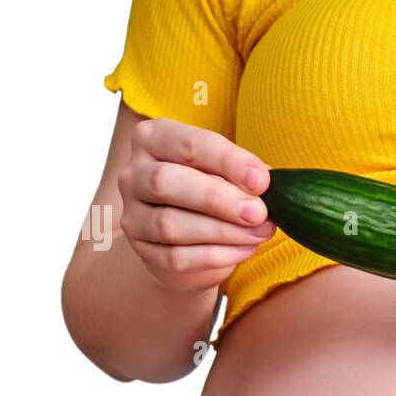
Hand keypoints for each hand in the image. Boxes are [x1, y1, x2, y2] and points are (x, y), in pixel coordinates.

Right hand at [118, 118, 275, 291]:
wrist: (187, 237)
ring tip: (259, 233)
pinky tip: (244, 249)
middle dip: (217, 198)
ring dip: (222, 231)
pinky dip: (216, 256)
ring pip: (170, 225)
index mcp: (153, 138)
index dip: (228, 162)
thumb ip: (239, 174)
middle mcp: (133, 174)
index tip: (262, 180)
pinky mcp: (141, 251)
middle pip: (166, 182)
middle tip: (258, 212)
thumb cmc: (209, 191)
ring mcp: (132, 215)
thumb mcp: (223, 171)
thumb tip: (264, 183)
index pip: (189, 144)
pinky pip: (176, 257)